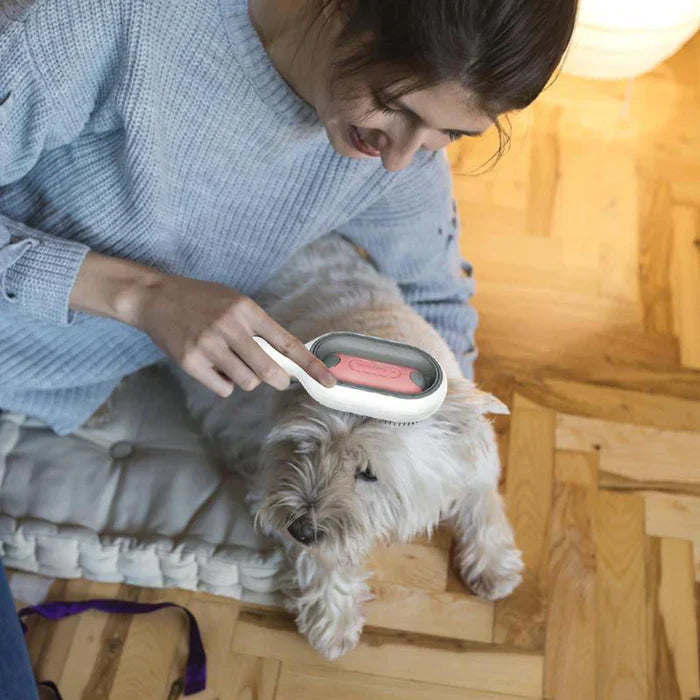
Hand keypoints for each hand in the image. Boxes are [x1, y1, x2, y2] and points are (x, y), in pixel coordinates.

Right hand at [131, 273, 336, 395]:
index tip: (329, 380)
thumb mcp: (234, 302)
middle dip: (277, 379)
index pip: (286, 342)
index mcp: (246, 310)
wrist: (155, 298)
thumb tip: (283, 359)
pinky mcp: (191, 362)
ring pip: (246, 382)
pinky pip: (222, 389)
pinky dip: (223, 384)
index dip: (311, 365)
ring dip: (245, 379)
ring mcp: (209, 345)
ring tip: (230, 362)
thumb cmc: (200, 300)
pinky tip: (212, 367)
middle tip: (277, 379)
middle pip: (268, 370)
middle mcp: (229, 326)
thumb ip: (258, 327)